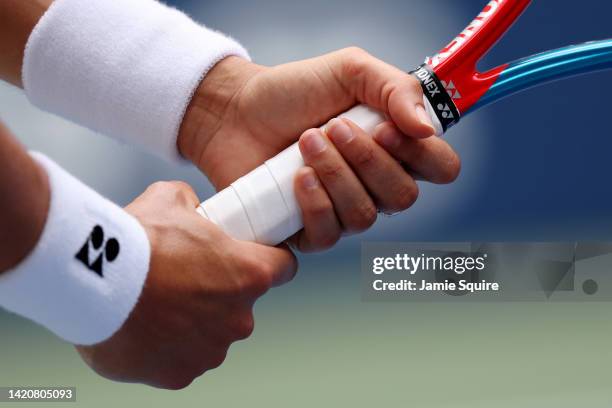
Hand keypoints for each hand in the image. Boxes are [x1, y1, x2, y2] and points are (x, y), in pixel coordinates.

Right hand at [75, 181, 296, 388]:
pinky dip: (168, 348)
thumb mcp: (170, 199)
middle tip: (184, 278)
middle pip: (243, 304)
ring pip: (212, 334)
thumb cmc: (136, 238)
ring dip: (194, 322)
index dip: (270, 260)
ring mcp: (210, 350)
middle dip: (221, 294)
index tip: (253, 257)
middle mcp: (239, 318)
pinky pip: (182, 359)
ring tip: (158, 304)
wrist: (90, 281)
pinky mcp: (179, 375)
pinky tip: (144, 328)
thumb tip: (191, 209)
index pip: (284, 267)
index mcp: (248, 274)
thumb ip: (193, 205)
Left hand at [178, 49, 459, 250]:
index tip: (387, 129)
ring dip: (336, 174)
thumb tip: (428, 128)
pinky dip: (315, 204)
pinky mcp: (308, 228)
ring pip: (365, 216)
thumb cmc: (294, 91)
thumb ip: (396, 89)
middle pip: (404, 197)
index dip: (422, 155)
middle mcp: (375, 183)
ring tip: (306, 142)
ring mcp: (343, 209)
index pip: (440, 167)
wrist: (237, 111)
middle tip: (335, 127)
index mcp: (395, 147)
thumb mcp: (350, 70)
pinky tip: (297, 178)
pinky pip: (329, 236)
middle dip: (368, 160)